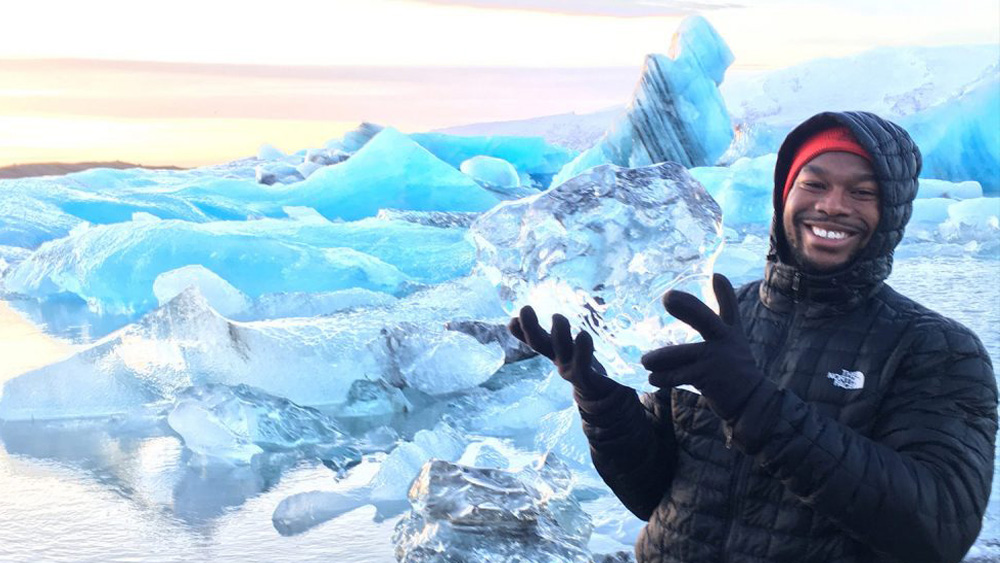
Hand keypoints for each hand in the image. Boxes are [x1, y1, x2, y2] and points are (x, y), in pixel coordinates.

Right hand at [508, 306, 616, 397]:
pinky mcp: (586, 380)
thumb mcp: (574, 351)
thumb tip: (548, 322)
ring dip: (559, 334)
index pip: (536, 339)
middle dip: (531, 328)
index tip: (511, 320)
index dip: (523, 330)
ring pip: (562, 351)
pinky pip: (582, 365)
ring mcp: (571, 371)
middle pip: (541, 344)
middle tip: (524, 309)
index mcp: (556, 352)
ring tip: (557, 317)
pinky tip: (583, 335)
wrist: (603, 402)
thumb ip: (565, 336)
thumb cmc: (588, 370)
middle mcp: (560, 360)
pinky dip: (582, 351)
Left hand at [641, 274, 761, 419]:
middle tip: (668, 297)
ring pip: (679, 354)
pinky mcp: (706, 378)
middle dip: (687, 307)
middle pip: (706, 319)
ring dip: (658, 358)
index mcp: (730, 330)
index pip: (729, 307)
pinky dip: (662, 377)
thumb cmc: (735, 365)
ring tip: (645, 361)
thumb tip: (716, 276)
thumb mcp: (733, 336)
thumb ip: (725, 310)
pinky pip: (677, 376)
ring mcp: (716, 360)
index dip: (724, 291)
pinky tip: (653, 378)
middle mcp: (725, 341)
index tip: (716, 276)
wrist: (751, 400)